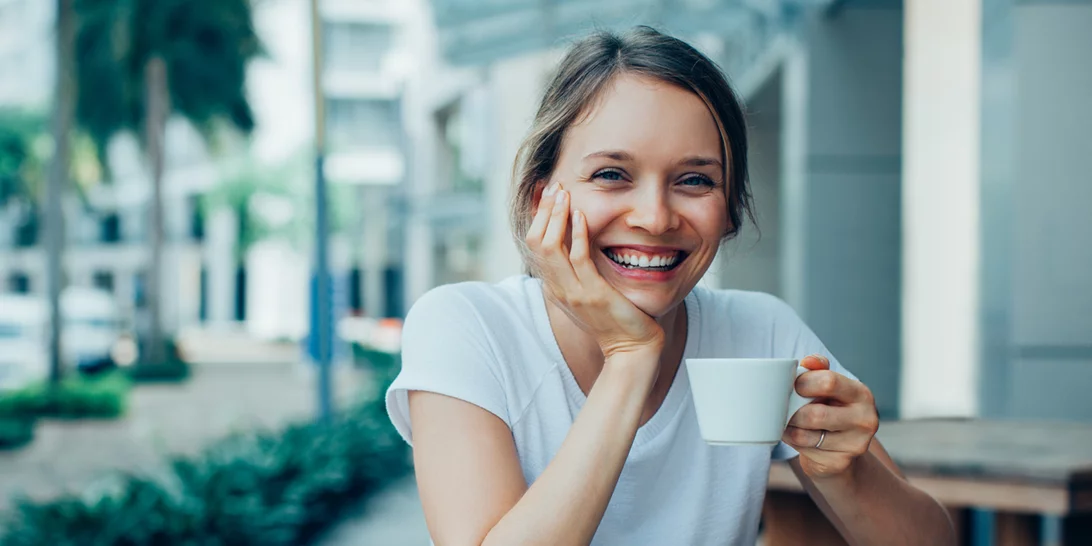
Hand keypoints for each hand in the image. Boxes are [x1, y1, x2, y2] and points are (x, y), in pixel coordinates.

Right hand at [524, 182, 664, 358]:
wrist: (631, 349)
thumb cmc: (616, 318)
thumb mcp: (588, 291)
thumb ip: (578, 269)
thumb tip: (576, 239)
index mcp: (554, 287)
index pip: (534, 245)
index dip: (538, 217)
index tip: (548, 195)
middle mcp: (557, 289)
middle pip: (536, 242)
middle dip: (544, 211)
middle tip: (555, 187)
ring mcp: (573, 292)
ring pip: (550, 247)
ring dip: (556, 216)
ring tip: (564, 194)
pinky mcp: (593, 294)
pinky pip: (578, 259)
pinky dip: (577, 234)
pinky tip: (582, 216)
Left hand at [781, 355, 879, 479]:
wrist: (842, 450)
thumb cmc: (831, 409)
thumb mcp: (828, 387)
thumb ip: (818, 369)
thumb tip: (809, 361)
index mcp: (861, 394)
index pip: (829, 381)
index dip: (803, 382)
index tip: (793, 385)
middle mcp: (865, 420)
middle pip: (815, 414)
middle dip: (792, 410)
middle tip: (784, 407)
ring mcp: (855, 445)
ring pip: (804, 434)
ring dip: (788, 427)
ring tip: (787, 420)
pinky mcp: (840, 463)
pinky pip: (804, 450)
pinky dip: (792, 441)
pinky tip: (794, 435)